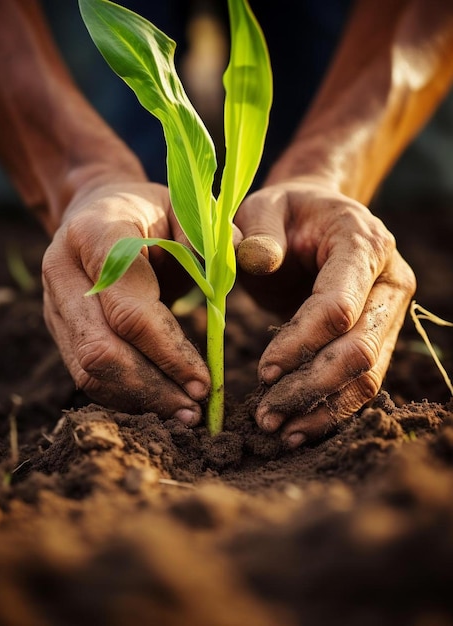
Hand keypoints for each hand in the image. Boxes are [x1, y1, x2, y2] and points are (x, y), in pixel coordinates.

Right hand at [42, 174, 209, 423]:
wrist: (95, 208)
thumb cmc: (149, 210)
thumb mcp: (183, 207)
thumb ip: (210, 238)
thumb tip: (245, 267)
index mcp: (94, 234)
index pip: (129, 309)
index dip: (168, 351)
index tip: (205, 381)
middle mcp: (62, 272)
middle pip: (100, 350)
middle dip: (152, 387)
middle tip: (196, 410)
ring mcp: (54, 304)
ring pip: (88, 371)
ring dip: (138, 400)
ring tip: (183, 414)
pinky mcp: (60, 328)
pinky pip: (86, 375)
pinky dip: (124, 395)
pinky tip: (159, 402)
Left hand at [235, 177, 415, 447]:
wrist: (316, 218)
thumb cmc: (286, 213)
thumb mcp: (264, 206)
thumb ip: (258, 230)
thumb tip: (258, 260)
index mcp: (364, 244)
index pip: (339, 307)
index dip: (301, 343)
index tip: (262, 370)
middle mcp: (389, 282)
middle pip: (360, 350)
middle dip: (311, 387)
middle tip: (266, 415)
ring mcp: (388, 312)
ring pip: (368, 375)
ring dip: (323, 408)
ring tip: (279, 430)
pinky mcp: (378, 335)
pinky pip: (363, 381)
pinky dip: (332, 407)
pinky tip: (298, 426)